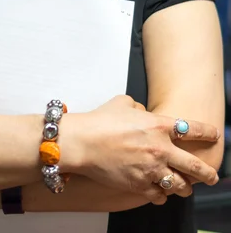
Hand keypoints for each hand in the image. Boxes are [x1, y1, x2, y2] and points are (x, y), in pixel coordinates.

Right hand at [62, 95, 219, 204]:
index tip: (214, 134)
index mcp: (158, 125)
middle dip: (207, 173)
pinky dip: (162, 195)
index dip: (207, 132)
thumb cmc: (100, 120)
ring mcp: (151, 169)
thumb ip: (139, 107)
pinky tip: (161, 192)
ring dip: (184, 187)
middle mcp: (160, 149)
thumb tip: (143, 111)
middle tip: (211, 176)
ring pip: (180, 186)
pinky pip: (159, 195)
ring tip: (185, 187)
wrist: (83, 142)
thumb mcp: (123, 103)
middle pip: (194, 166)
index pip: (192, 129)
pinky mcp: (139, 185)